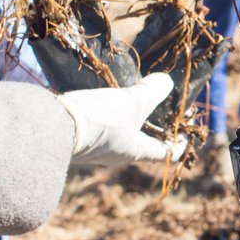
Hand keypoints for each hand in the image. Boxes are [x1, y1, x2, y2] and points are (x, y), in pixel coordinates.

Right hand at [58, 74, 185, 167]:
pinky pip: (103, 132)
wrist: (53, 127)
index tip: (186, 131)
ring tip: (132, 101)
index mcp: (138, 151)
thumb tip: (167, 83)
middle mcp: (119, 157)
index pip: (168, 154)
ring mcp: (98, 153)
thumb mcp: (132, 101)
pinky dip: (110, 120)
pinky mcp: (81, 143)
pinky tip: (105, 103)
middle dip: (155, 129)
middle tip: (160, 109)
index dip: (181, 143)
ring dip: (130, 123)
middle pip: (145, 145)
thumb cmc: (101, 118)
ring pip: (122, 138)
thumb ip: (152, 91)